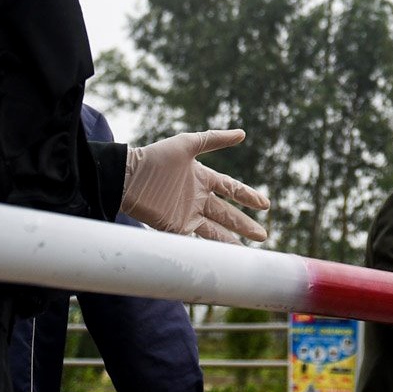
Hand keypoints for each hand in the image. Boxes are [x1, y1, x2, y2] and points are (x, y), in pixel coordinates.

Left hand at [123, 128, 269, 243]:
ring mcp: (187, 214)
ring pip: (215, 231)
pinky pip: (196, 240)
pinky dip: (209, 248)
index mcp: (203, 178)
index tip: (266, 205)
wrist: (126, 178)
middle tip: (263, 236)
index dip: (248, 196)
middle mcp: (198, 198)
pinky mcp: (174, 228)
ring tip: (248, 253)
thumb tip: (242, 133)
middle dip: (245, 225)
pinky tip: (221, 257)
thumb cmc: (155, 158)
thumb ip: (214, 139)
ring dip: (232, 241)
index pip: (232, 189)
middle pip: (228, 214)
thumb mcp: (187, 144)